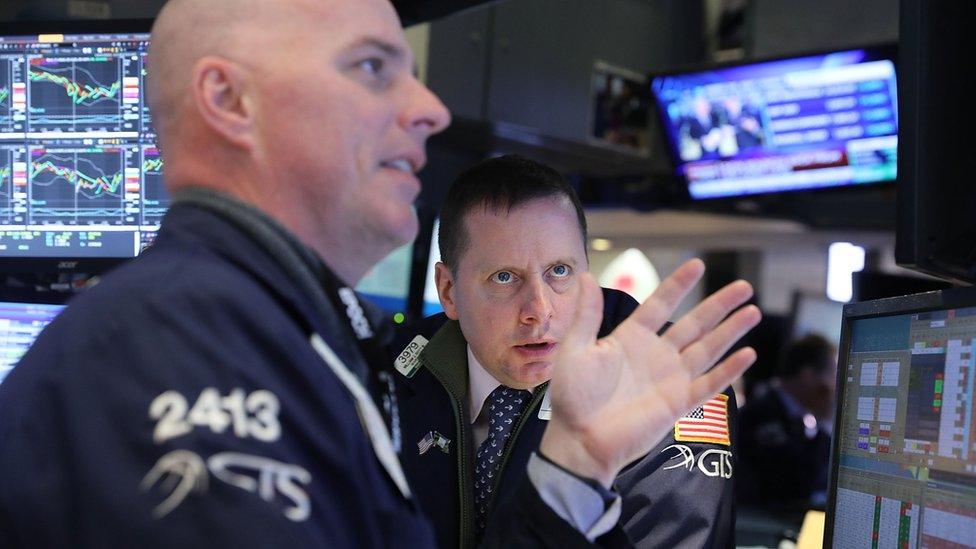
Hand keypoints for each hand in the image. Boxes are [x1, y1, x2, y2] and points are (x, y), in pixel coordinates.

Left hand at [539, 259, 760, 485]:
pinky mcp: (679, 403)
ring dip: (731, 331)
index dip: (679, 285)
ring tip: (753, 311)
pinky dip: (729, 370)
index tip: (698, 265)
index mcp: (631, 337)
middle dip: (719, 304)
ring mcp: (670, 378)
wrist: (580, 439)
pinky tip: (748, 354)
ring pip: (708, 349)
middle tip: (744, 286)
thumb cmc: (573, 395)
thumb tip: (585, 276)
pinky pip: (709, 383)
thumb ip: (587, 314)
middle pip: (695, 323)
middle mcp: (656, 354)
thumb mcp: (576, 348)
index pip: (660, 304)